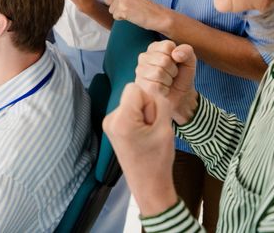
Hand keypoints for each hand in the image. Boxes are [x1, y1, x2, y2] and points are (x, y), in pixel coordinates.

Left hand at [103, 84, 177, 215]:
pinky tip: (140, 137)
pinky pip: (127, 112)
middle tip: (150, 131)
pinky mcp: (111, 128)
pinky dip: (136, 120)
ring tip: (146, 136)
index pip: (134, 88)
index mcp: (121, 119)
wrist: (148, 185)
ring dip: (142, 115)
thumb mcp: (165, 128)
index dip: (149, 102)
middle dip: (145, 108)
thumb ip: (160, 104)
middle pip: (132, 95)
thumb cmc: (158, 159)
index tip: (152, 121)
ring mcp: (108, 123)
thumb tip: (153, 88)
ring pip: (131, 103)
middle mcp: (110, 119)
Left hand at [105, 0, 168, 31]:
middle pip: (107, 0)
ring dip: (119, 12)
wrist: (157, 15)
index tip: (127, 1)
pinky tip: (131, 16)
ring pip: (110, 9)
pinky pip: (114, 16)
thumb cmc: (144, 6)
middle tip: (129, 7)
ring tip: (131, 11)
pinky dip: (121, 18)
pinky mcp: (122, 9)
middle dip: (115, 6)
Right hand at [135, 40, 198, 124]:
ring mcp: (140, 71)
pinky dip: (164, 89)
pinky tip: (162, 89)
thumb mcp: (189, 61)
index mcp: (155, 47)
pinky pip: (155, 85)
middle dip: (173, 70)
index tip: (176, 63)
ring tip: (167, 82)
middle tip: (172, 75)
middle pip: (164, 60)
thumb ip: (186, 51)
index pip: (167, 46)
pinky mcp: (140, 84)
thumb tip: (176, 54)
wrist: (180, 96)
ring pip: (158, 72)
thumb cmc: (182, 77)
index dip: (176, 57)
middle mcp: (144, 57)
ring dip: (168, 80)